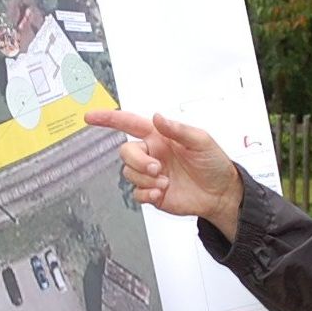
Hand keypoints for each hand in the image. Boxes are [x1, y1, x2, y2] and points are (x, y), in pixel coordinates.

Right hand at [85, 109, 246, 240]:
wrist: (221, 193)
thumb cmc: (213, 163)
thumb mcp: (201, 141)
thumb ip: (177, 129)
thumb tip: (158, 117)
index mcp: (160, 136)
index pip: (129, 123)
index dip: (108, 119)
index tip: (91, 116)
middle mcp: (152, 153)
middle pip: (126, 152)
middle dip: (138, 161)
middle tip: (157, 168)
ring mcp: (151, 174)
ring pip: (129, 173)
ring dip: (145, 179)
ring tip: (166, 182)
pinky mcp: (152, 193)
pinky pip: (136, 193)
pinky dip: (145, 193)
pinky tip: (159, 193)